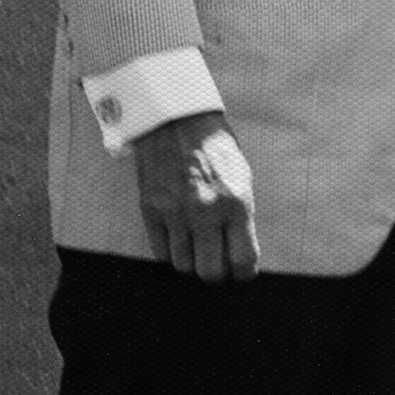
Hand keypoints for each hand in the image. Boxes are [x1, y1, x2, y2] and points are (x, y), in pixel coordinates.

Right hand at [133, 108, 259, 280]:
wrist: (177, 120)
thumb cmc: (215, 149)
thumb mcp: (241, 178)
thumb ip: (240, 216)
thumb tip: (240, 253)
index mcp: (236, 202)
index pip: (242, 260)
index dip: (243, 273)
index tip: (241, 272)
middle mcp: (206, 212)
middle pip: (210, 272)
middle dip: (216, 274)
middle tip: (218, 265)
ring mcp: (175, 213)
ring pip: (183, 265)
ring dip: (192, 262)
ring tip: (198, 249)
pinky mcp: (151, 210)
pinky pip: (160, 252)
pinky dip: (170, 252)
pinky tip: (179, 240)